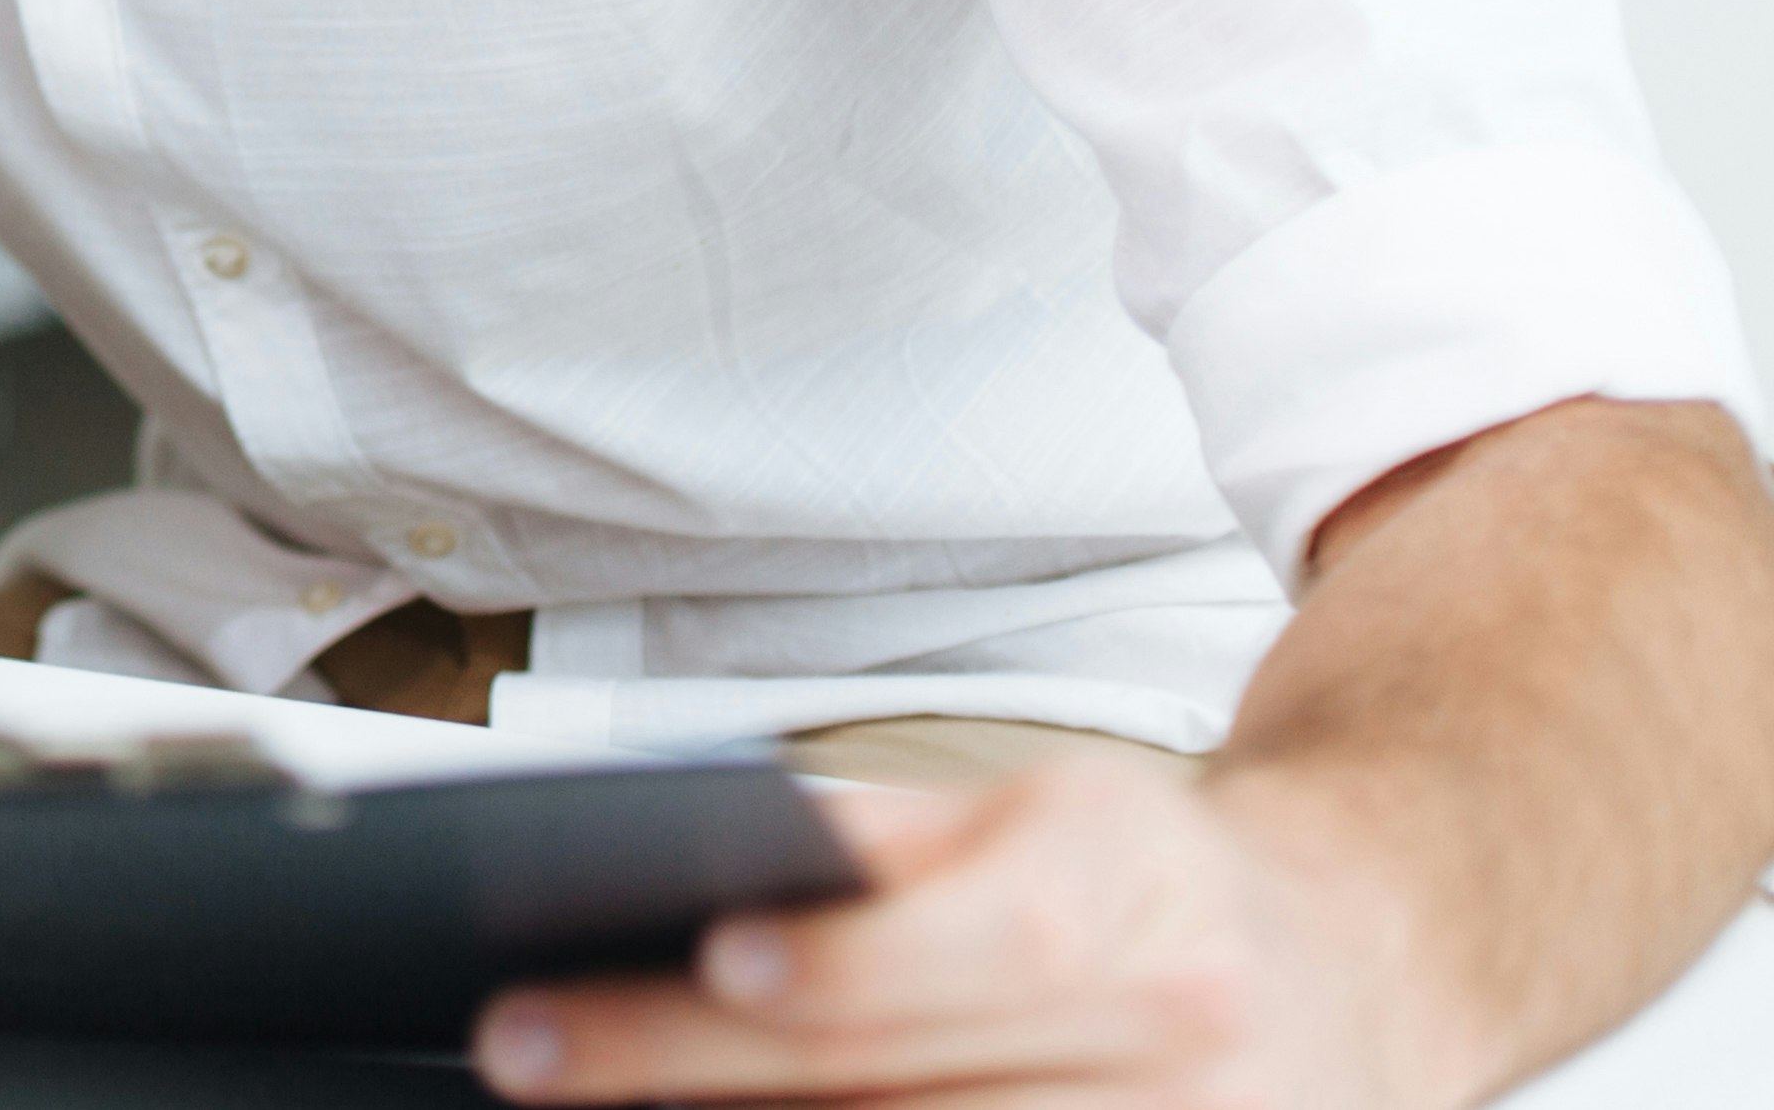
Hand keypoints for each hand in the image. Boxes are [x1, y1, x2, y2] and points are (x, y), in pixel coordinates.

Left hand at [474, 755, 1454, 1109]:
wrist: (1356, 961)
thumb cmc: (1153, 878)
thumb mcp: (1036, 805)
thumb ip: (875, 839)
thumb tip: (676, 849)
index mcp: (1139, 897)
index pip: (984, 939)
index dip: (845, 962)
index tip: (712, 952)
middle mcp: (1177, 1039)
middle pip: (912, 1081)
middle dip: (696, 1070)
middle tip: (529, 1052)